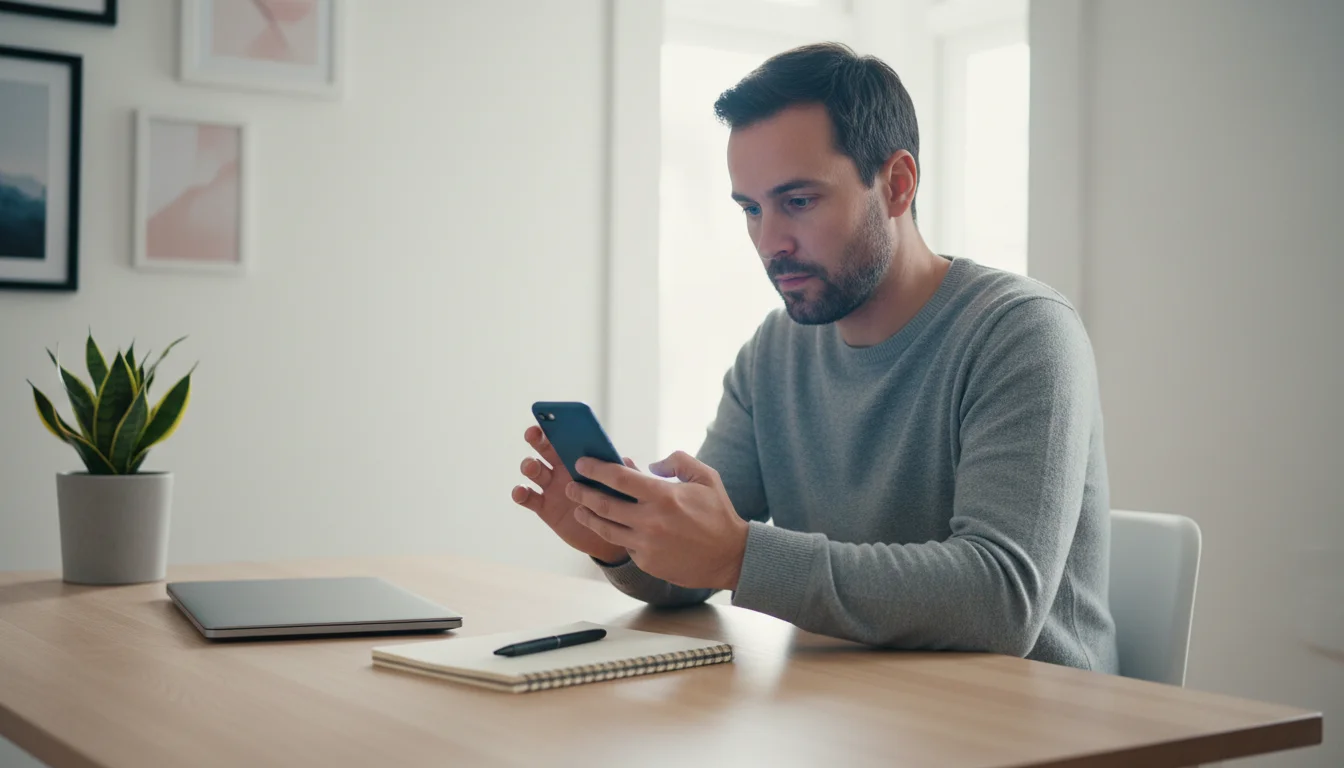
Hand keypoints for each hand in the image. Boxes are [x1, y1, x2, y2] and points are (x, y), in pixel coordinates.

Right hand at [511, 425, 629, 565]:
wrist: (611, 532)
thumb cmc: (617, 503)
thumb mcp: (623, 485)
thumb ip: (623, 472)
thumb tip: (624, 460)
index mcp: (579, 457)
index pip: (566, 437)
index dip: (554, 427)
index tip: (548, 421)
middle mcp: (561, 468)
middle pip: (543, 448)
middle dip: (536, 438)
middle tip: (533, 434)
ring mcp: (551, 487)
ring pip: (533, 470)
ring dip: (529, 465)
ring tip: (532, 466)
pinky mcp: (544, 507)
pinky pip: (527, 497)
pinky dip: (520, 493)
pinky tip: (521, 492)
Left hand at [565, 451, 747, 590]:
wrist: (730, 556)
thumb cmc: (718, 514)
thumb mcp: (706, 477)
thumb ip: (678, 461)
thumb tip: (651, 464)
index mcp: (663, 495)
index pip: (618, 478)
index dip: (596, 469)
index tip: (582, 463)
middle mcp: (650, 520)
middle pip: (603, 504)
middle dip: (582, 492)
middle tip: (571, 485)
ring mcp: (646, 544)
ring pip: (606, 528)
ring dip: (588, 516)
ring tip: (579, 509)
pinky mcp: (646, 561)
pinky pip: (624, 545)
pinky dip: (614, 534)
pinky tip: (608, 527)